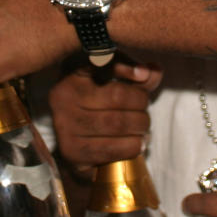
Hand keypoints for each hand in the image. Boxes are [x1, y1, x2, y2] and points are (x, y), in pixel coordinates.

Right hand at [50, 59, 161, 176]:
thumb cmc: (98, 109)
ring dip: (140, 127)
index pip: (102, 65)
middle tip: (144, 111)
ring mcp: (65, 125)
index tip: (144, 74)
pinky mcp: (72, 152)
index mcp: (71, 74)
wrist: (76, 147)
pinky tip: (137, 143)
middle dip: (140, 104)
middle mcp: (63, 97)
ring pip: (117, 124)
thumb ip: (136, 75)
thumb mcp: (115, 85)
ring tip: (143, 128)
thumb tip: (153, 71)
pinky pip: (113, 148)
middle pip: (117, 96)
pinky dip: (132, 146)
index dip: (126, 68)